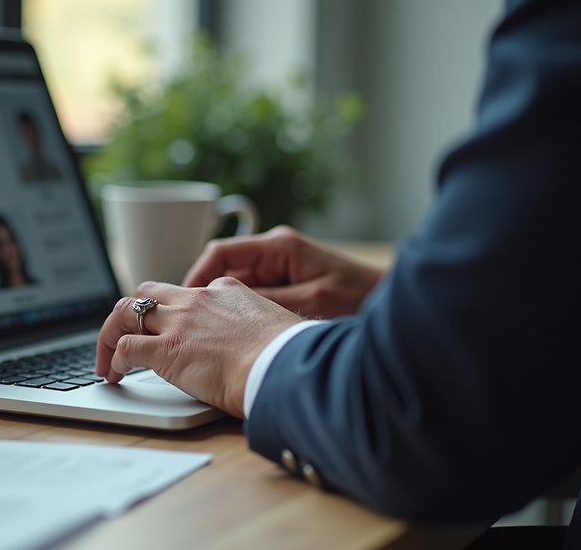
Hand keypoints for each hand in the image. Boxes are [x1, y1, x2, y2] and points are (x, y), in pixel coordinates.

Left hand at [95, 278, 303, 417]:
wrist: (283, 364)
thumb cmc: (288, 355)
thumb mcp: (274, 327)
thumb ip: (257, 330)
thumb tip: (259, 347)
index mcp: (226, 290)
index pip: (187, 293)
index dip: (172, 312)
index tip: (170, 330)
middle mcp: (197, 300)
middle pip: (148, 293)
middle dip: (130, 313)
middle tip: (123, 334)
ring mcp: (179, 323)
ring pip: (126, 312)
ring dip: (110, 333)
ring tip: (107, 359)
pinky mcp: (166, 350)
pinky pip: (126, 346)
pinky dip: (114, 358)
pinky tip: (116, 373)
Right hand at [183, 225, 384, 318]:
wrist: (395, 307)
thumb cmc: (360, 299)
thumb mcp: (309, 304)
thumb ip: (266, 303)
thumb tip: (225, 308)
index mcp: (278, 246)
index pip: (219, 253)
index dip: (196, 277)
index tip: (185, 302)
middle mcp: (276, 252)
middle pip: (222, 268)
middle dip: (204, 295)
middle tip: (191, 323)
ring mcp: (281, 268)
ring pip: (234, 285)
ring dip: (221, 307)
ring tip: (210, 333)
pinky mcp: (287, 285)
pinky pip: (251, 296)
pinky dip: (240, 313)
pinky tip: (238, 334)